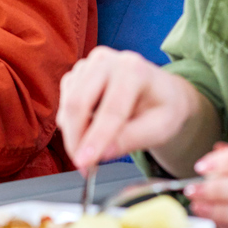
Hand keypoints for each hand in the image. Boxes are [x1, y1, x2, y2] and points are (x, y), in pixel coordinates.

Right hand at [57, 46, 202, 168]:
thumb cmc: (163, 108)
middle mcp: (107, 60)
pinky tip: (91, 129)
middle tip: (83, 167)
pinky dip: (71, 123)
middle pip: (78, 103)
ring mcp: (88, 64)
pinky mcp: (77, 73)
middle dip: (76, 139)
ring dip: (73, 133)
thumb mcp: (159, 128)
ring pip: (67, 104)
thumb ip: (131, 139)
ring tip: (94, 150)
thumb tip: (101, 154)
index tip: (84, 163)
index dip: (95, 139)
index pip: (110, 110)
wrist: (160, 91)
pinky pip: (64, 103)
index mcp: (134, 69)